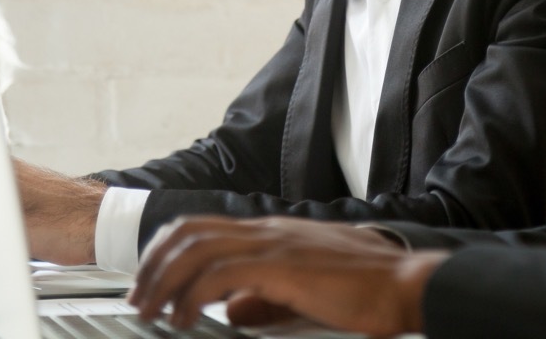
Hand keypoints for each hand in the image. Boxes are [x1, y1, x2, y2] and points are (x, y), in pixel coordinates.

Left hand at [129, 216, 447, 336]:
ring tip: (151, 309)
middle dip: (154, 263)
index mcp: (275, 232)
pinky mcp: (282, 266)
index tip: (153, 280)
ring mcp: (276, 244)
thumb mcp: (306, 290)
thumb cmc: (369, 288)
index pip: (206, 227)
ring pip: (197, 248)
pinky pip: (220, 274)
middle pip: (191, 231)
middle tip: (138, 297)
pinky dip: (192, 295)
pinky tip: (184, 318)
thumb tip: (231, 310)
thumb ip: (266, 296)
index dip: (170, 251)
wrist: (406, 282)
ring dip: (164, 279)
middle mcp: (270, 230)